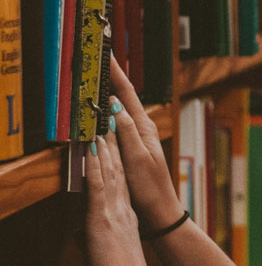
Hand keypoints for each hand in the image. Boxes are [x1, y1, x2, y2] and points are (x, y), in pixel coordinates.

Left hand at [84, 133, 155, 265]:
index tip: (112, 143)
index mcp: (126, 218)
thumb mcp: (107, 253)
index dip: (116, 162)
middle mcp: (122, 210)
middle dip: (113, 146)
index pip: (119, 184)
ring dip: (105, 147)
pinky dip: (96, 164)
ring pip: (110, 171)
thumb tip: (81, 235)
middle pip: (117, 171)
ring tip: (102, 126)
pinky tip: (93, 148)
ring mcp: (113, 211)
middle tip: (110, 123)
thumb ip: (94, 238)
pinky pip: (98, 183)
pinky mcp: (102, 216)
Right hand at [109, 55, 183, 228]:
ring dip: (109, 91)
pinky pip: (117, 123)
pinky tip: (101, 109)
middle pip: (124, 96)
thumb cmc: (150, 187)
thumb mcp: (136, 158)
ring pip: (120, 108)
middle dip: (111, 76)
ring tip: (96, 74)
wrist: (160, 211)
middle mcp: (143, 128)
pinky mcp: (132, 148)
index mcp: (145, 127)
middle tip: (97, 57)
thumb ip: (126, 131)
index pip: (127, 93)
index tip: (105, 53)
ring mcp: (138, 138)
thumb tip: (114, 105)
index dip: (115, 72)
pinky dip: (108, 111)